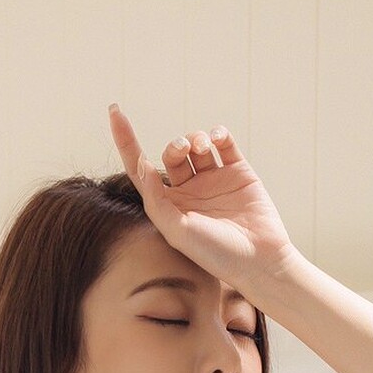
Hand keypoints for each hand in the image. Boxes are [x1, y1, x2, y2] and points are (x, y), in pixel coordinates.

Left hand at [108, 104, 297, 294]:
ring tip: (202, 145)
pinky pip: (225, 144)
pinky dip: (219, 134)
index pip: (140, 168)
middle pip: (172, 154)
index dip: (126, 141)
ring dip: (195, 138)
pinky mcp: (239, 172)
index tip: (114, 111)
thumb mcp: (176, 231)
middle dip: (175, 146)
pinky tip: (217, 138)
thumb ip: (155, 199)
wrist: (258, 261)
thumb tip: (140, 164)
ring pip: (197, 145)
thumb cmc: (215, 254)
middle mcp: (189, 190)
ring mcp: (215, 180)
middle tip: (183, 149)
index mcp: (168, 205)